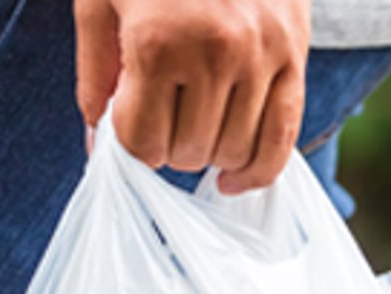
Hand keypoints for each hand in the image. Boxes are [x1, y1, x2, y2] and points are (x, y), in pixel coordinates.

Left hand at [75, 0, 309, 193]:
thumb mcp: (99, 1)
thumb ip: (95, 77)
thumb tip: (98, 149)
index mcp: (159, 42)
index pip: (142, 144)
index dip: (130, 142)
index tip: (129, 119)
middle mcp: (216, 53)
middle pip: (187, 153)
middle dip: (167, 143)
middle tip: (163, 109)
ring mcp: (262, 56)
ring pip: (231, 151)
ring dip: (207, 150)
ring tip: (195, 119)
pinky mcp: (295, 54)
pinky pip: (282, 139)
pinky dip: (257, 171)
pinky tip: (232, 179)